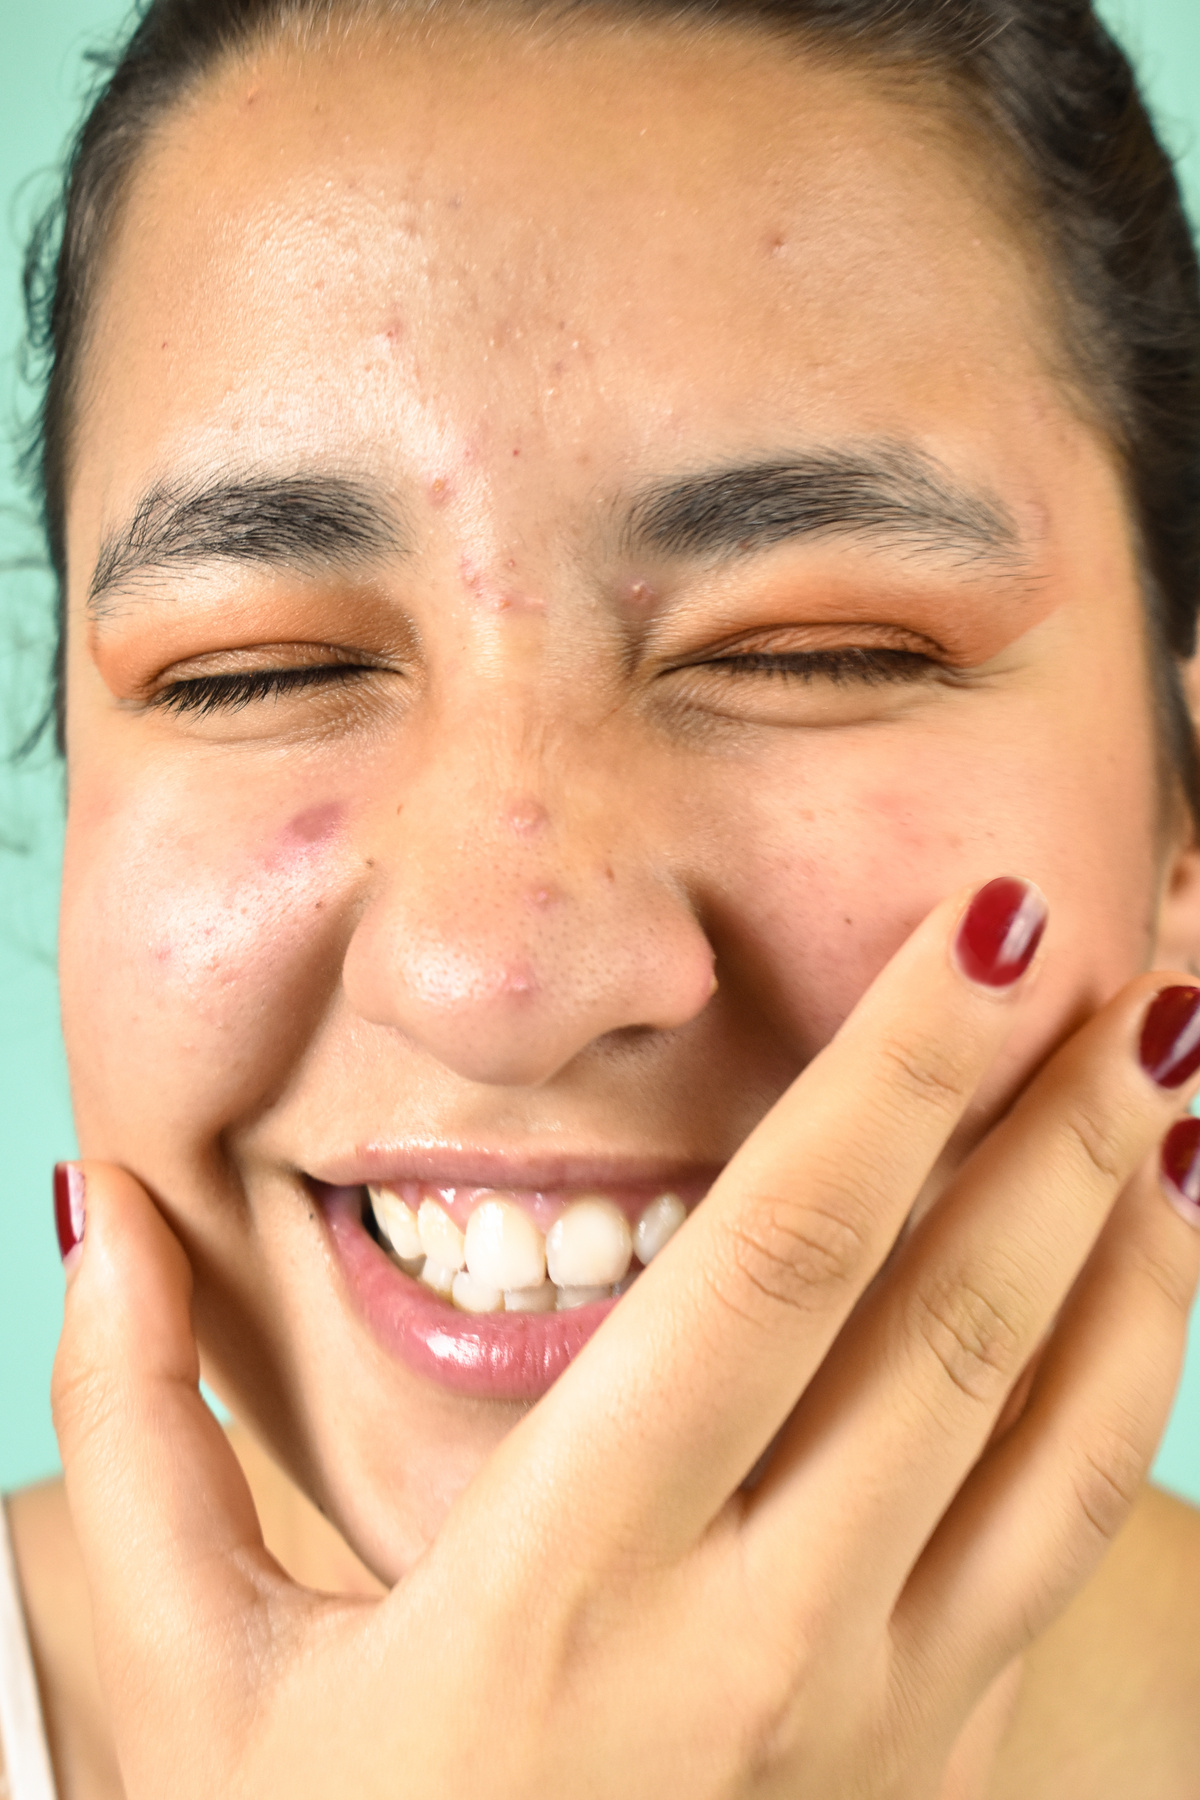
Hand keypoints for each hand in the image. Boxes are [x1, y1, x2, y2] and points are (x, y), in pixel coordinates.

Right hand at [52, 881, 1199, 1797]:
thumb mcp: (180, 1678)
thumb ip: (134, 1424)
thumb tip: (103, 1209)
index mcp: (565, 1578)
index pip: (773, 1259)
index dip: (896, 1078)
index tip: (983, 935)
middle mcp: (751, 1636)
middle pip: (945, 1317)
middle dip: (1052, 1116)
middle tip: (1133, 955)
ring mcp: (869, 1712)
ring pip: (1050, 1427)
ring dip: (1132, 1232)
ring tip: (1181, 1074)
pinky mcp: (930, 1755)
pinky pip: (1064, 1535)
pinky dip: (1126, 1380)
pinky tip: (1151, 1269)